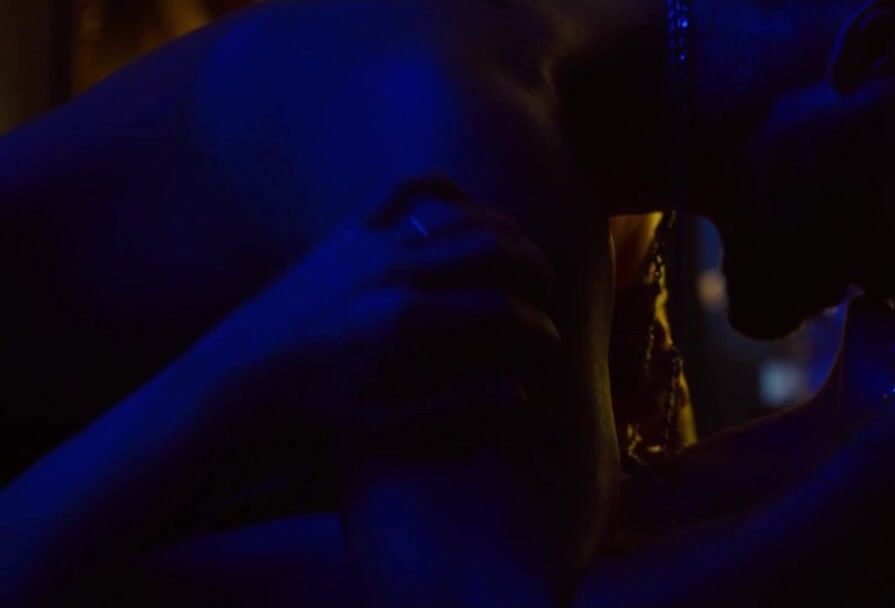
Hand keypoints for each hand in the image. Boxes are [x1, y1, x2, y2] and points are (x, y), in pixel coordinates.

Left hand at [184, 178, 558, 444]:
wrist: (239, 378)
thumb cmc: (315, 408)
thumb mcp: (388, 420)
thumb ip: (458, 402)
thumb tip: (519, 390)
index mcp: (408, 322)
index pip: (501, 311)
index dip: (537, 327)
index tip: (550, 343)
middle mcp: (394, 272)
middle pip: (493, 249)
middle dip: (534, 267)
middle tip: (546, 290)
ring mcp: (370, 243)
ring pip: (460, 215)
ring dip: (501, 230)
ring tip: (519, 254)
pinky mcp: (348, 231)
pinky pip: (403, 188)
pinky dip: (440, 188)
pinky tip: (463, 203)